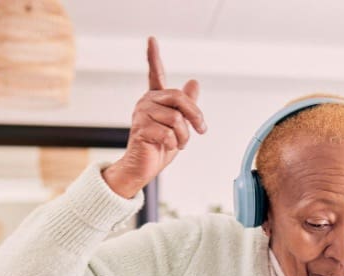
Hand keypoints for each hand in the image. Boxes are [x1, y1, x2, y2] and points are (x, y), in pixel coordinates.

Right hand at [102, 36, 206, 197]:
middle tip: (202, 130)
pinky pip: (169, 133)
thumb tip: (194, 82)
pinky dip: (175, 144)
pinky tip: (168, 147)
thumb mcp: (179, 125)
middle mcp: (146, 102)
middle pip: (178, 97)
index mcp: (155, 99)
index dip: (153, 56)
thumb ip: (186, 106)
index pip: (154, 73)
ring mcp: (141, 115)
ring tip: (179, 144)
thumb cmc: (159, 147)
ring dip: (185, 136)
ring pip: (176, 119)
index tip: (151, 39)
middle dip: (195, 115)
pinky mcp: (141, 129)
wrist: (142, 169)